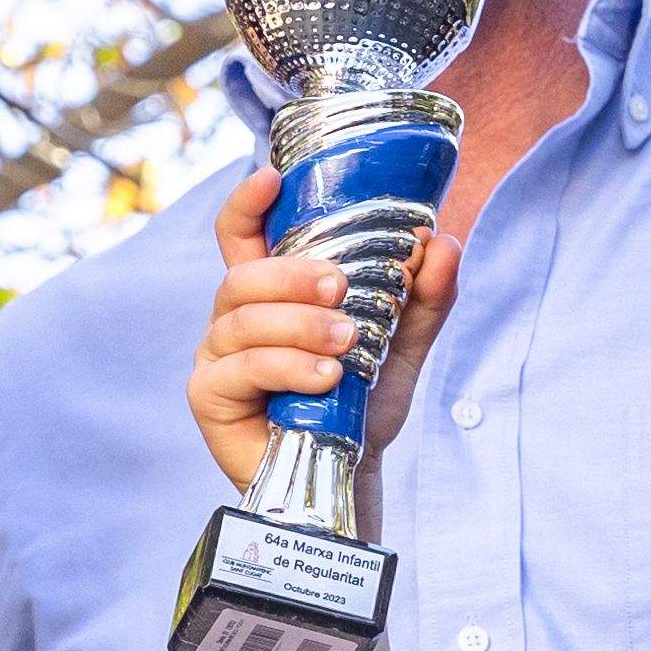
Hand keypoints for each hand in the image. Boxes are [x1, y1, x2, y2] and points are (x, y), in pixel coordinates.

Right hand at [185, 168, 464, 497]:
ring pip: (243, 320)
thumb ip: (422, 297)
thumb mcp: (401, 344)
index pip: (243, 234)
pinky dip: (287, 367)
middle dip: (291, 275)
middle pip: (243, 275)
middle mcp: (236, 318)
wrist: (351, 473)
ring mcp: (217, 356)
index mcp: (271, 293)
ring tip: (347, 343)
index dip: (247, 202)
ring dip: (299, 326)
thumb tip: (441, 243)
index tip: (270, 177)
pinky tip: (325, 378)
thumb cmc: (359, 403)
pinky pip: (241, 369)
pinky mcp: (209, 396)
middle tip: (340, 286)